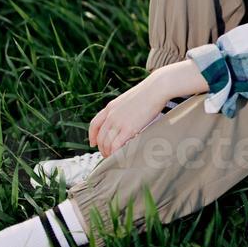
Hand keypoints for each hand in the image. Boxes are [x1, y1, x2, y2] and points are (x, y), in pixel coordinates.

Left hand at [88, 60, 209, 157]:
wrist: (155, 88)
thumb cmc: (147, 93)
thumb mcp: (128, 99)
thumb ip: (122, 110)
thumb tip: (124, 118)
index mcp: (110, 107)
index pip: (94, 124)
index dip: (92, 136)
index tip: (93, 143)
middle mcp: (111, 115)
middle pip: (100, 137)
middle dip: (102, 148)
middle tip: (107, 154)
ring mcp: (118, 122)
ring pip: (106, 143)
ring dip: (108, 153)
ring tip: (114, 157)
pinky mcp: (128, 128)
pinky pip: (116, 145)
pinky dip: (116, 153)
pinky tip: (120, 156)